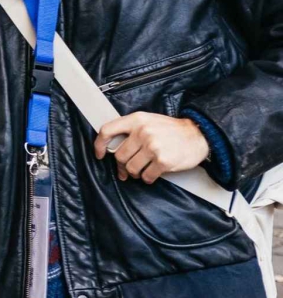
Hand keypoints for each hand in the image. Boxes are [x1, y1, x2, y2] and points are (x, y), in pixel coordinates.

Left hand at [94, 112, 209, 183]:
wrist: (199, 134)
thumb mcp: (149, 121)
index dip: (99, 144)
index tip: (99, 154)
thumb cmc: (171, 130)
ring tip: (141, 171)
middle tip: (126, 170)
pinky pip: (146, 176)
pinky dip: (147, 178)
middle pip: (120, 156)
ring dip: (135, 173)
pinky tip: (152, 174)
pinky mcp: (163, 161)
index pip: (107, 130)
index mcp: (136, 120)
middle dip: (122, 166)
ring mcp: (153, 147)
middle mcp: (143, 132)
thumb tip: (113, 149)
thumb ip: (131, 130)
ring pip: (131, 168)